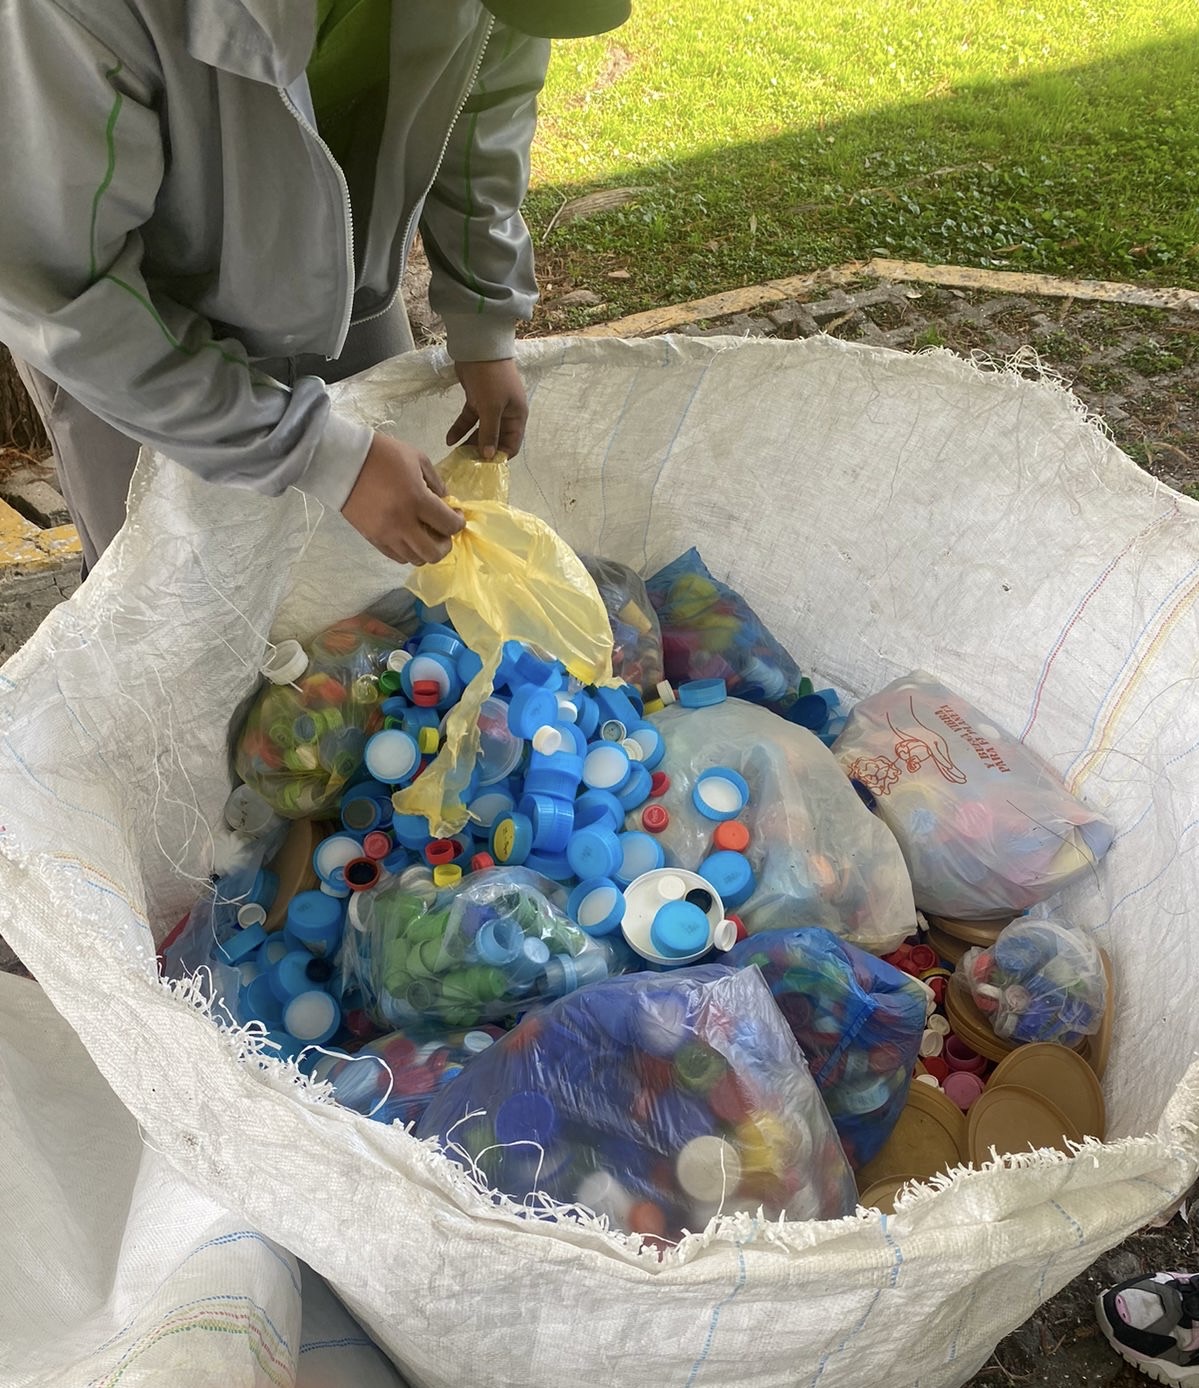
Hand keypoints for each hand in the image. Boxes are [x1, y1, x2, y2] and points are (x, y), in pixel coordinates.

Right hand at [341, 433, 463, 564]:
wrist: (343, 462)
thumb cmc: (382, 455)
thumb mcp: (417, 459)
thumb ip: (437, 482)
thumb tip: (446, 503)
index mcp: (417, 500)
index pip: (449, 525)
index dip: (459, 522)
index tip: (456, 513)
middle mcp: (403, 523)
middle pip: (435, 553)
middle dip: (446, 544)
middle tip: (443, 530)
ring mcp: (386, 534)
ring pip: (416, 559)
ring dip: (426, 549)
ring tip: (425, 533)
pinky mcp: (372, 538)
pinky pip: (397, 557)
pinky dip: (409, 551)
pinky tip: (409, 536)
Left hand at [446, 358, 527, 459]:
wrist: (478, 348)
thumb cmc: (491, 378)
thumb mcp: (491, 407)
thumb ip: (490, 433)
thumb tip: (489, 457)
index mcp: (516, 416)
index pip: (511, 445)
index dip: (499, 457)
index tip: (483, 468)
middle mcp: (505, 414)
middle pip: (494, 439)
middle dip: (481, 452)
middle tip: (466, 465)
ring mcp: (490, 407)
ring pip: (480, 431)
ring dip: (469, 442)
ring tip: (456, 456)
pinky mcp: (475, 400)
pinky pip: (468, 420)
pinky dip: (460, 429)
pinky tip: (449, 440)